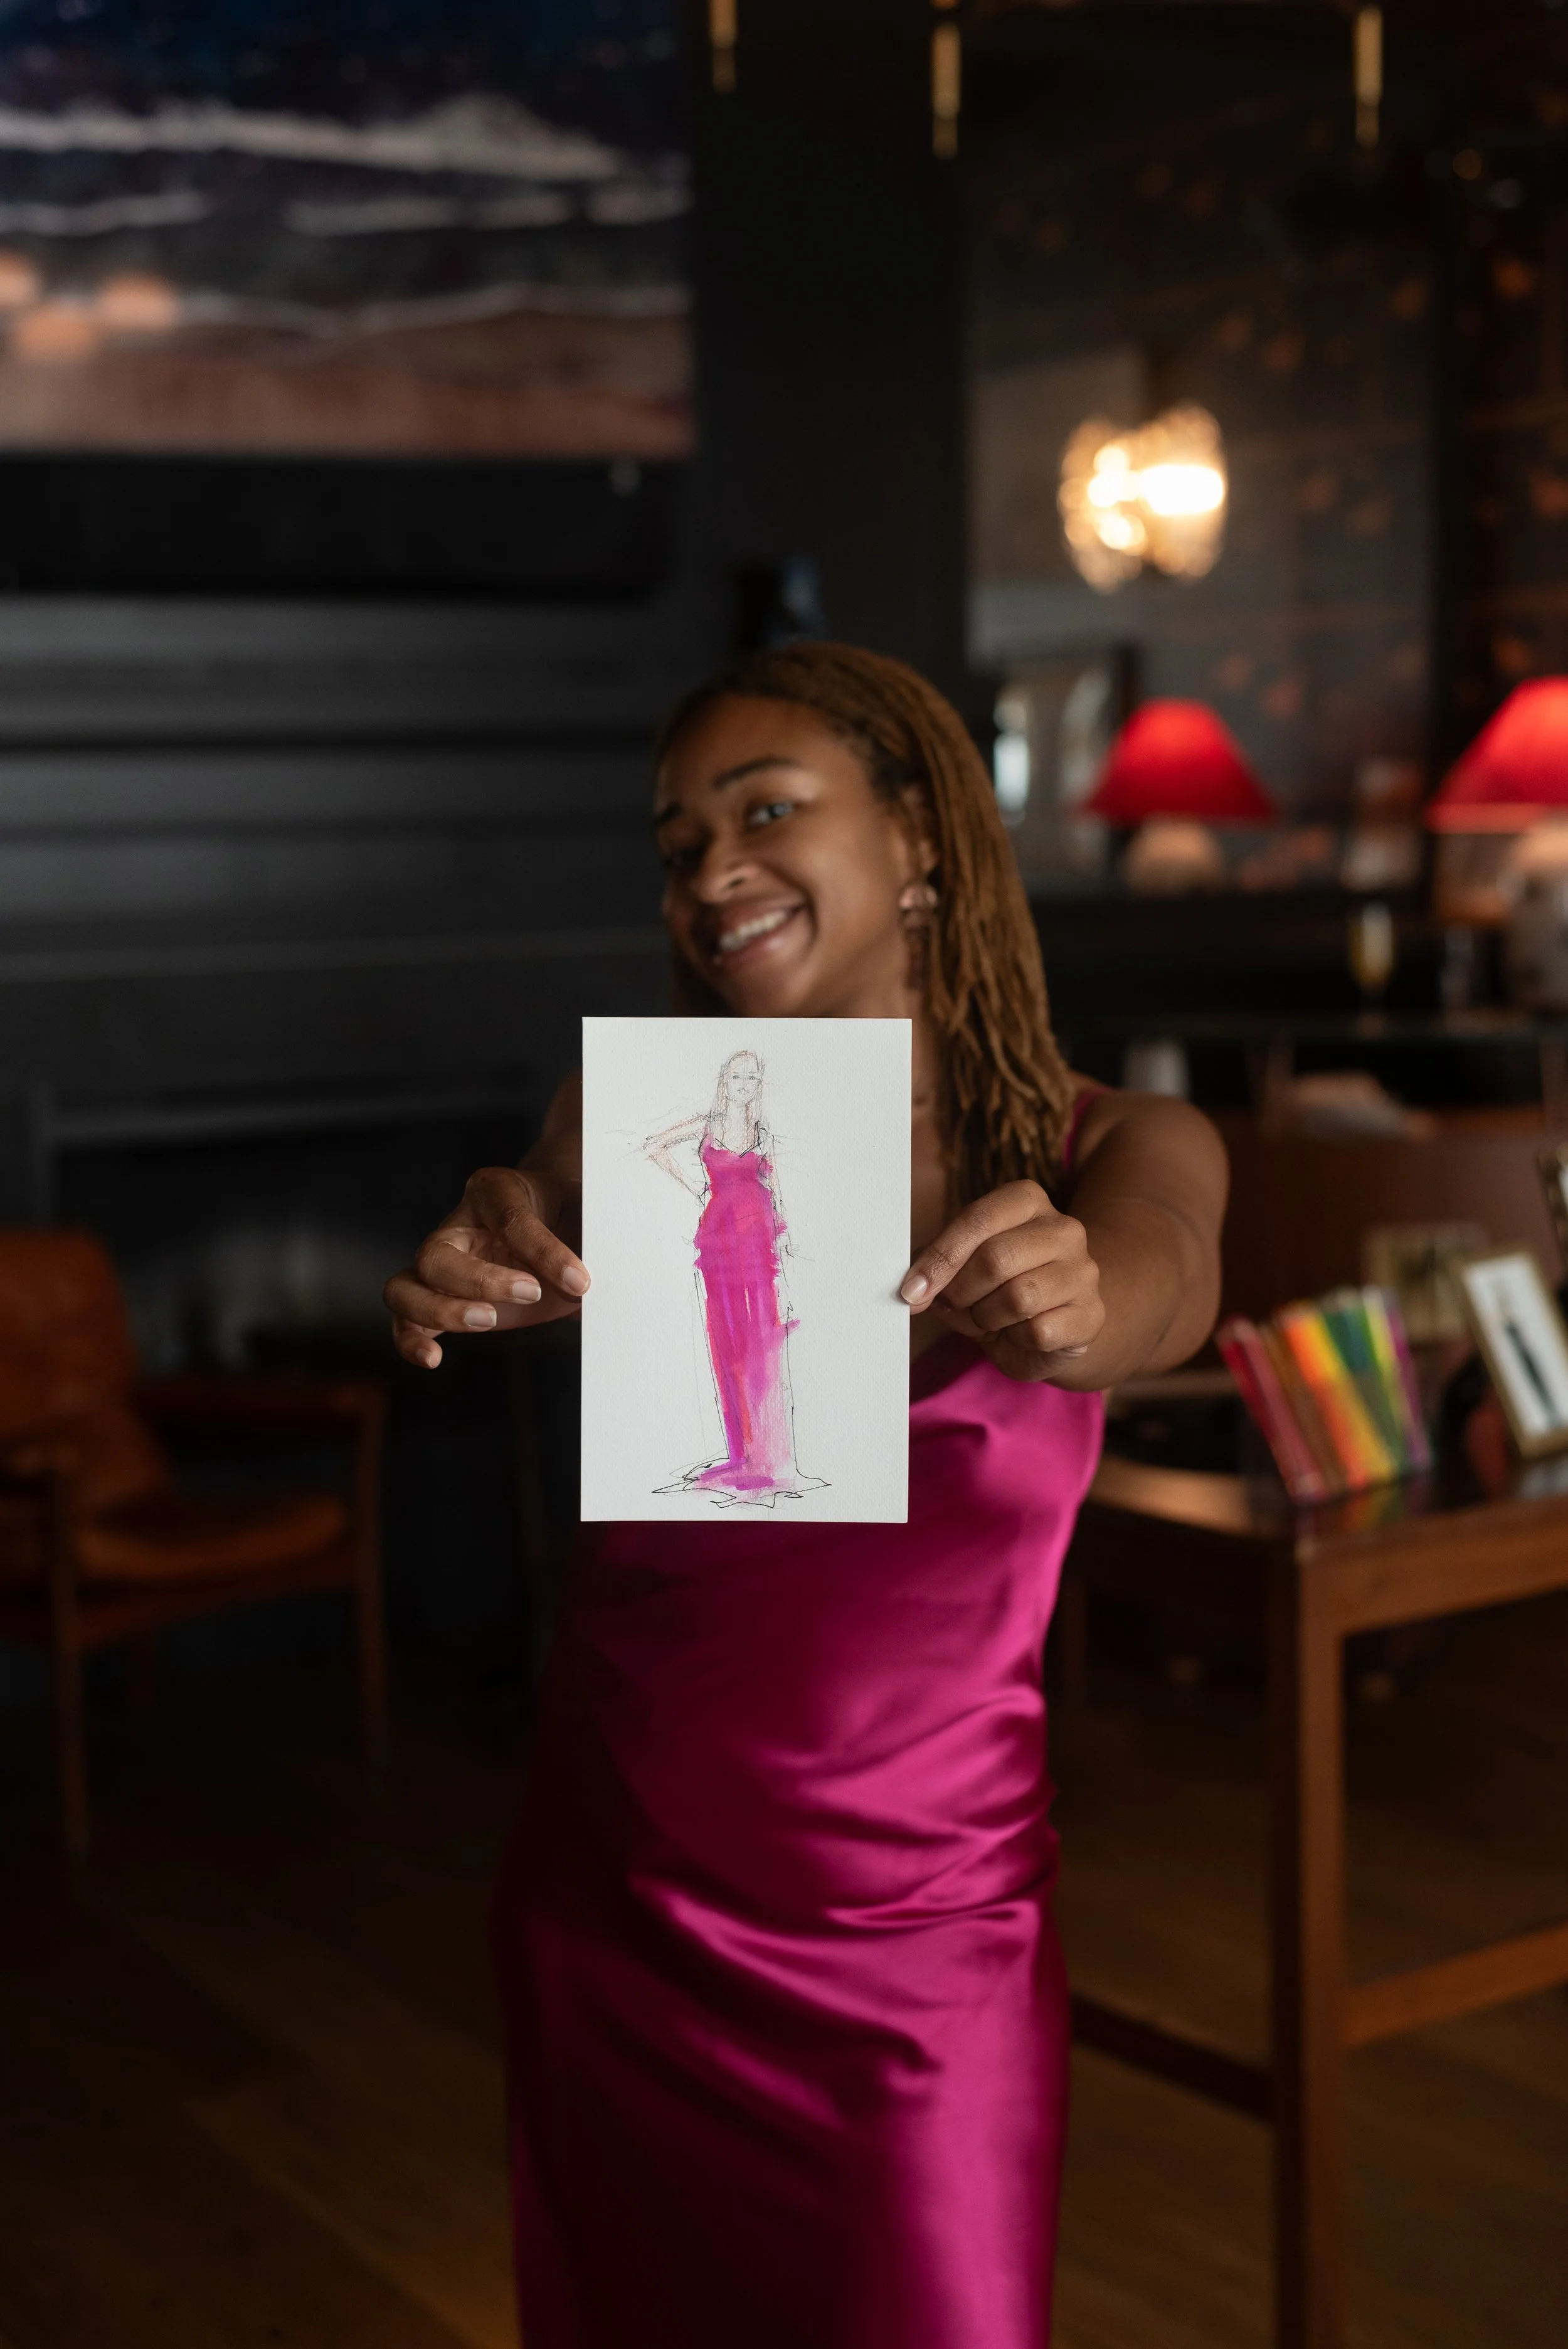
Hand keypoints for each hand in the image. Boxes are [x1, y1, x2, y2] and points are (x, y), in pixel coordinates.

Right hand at [383, 1166, 586, 1369]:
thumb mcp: (583, 1213)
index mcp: (494, 1191)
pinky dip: (410, 1342)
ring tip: (487, 1322)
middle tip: (532, 1293)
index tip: (580, 1280)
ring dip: (440, 1311)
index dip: (543, 1251)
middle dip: (481, 1280)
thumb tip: (578, 1287)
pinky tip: (433, 1359)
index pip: (508, 1218)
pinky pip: (405, 1320)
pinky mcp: (439, 1299)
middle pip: (437, 1253)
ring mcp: (440, 1264)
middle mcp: (457, 1226)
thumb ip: (585, 1239)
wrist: (555, 1221)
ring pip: (405, 1287)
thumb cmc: (567, 1214)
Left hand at [899, 1180, 1104, 1382]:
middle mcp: (1064, 1229)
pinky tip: (1018, 1334)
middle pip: (995, 1259)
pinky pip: (1038, 1331)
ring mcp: (1084, 1271)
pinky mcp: (1091, 1314)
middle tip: (954, 1306)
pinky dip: (1015, 1339)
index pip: (978, 1219)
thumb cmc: (998, 1288)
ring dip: (987, 1317)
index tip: (911, 1290)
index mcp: (1027, 1201)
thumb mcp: (963, 1266)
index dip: (940, 1258)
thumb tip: (912, 1287)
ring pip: (1019, 1297)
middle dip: (961, 1292)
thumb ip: (938, 1264)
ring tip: (988, 1318)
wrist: (1051, 1326)